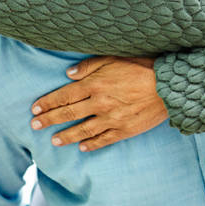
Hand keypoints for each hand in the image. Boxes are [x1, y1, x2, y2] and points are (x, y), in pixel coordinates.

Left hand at [30, 56, 167, 150]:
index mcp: (95, 84)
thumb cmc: (144, 66)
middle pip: (68, 114)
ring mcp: (111, 119)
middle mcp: (99, 103)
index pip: (64, 95)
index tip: (35, 109)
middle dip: (49, 120)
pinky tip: (82, 148)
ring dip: (66, 136)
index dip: (48, 102)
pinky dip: (91, 144)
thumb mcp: (115, 57)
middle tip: (34, 126)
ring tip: (53, 141)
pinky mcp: (124, 130)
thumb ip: (90, 66)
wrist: (169, 85)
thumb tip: (69, 74)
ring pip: (82, 130)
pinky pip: (103, 140)